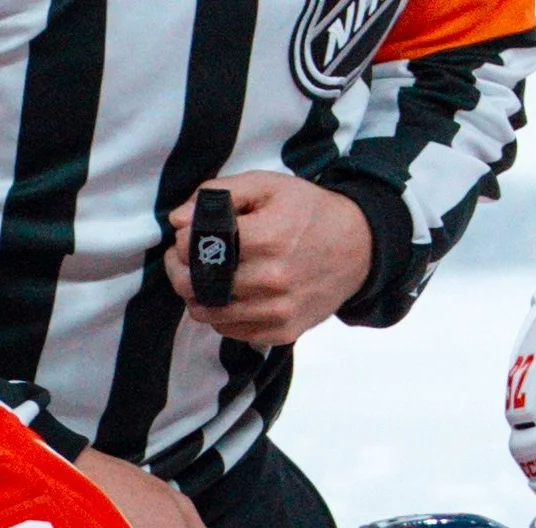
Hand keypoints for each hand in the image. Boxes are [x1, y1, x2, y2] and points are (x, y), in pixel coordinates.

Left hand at [164, 173, 373, 346]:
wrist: (357, 249)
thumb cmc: (308, 213)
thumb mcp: (267, 186)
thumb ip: (218, 195)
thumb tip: (178, 219)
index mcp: (267, 238)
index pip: (198, 248)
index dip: (182, 240)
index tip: (187, 234)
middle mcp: (272, 280)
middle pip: (196, 286)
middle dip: (179, 271)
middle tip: (181, 259)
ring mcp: (277, 312)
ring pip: (208, 314)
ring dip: (196, 295)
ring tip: (203, 276)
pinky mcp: (281, 332)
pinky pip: (229, 331)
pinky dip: (219, 313)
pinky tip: (227, 294)